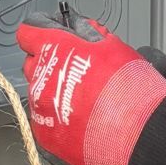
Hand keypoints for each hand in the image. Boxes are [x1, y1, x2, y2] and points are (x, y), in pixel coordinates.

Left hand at [15, 18, 165, 164]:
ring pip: (39, 94)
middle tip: (78, 70)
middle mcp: (40, 79)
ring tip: (86, 101)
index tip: (51, 35)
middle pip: (33, 64)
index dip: (41, 31)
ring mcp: (40, 110)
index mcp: (54, 50)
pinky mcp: (46, 137)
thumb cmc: (130, 89)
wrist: (137, 134)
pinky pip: (46, 122)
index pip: (28, 33)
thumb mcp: (112, 45)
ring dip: (56, 93)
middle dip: (51, 64)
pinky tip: (83, 120)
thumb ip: (87, 32)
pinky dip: (59, 120)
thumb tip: (77, 28)